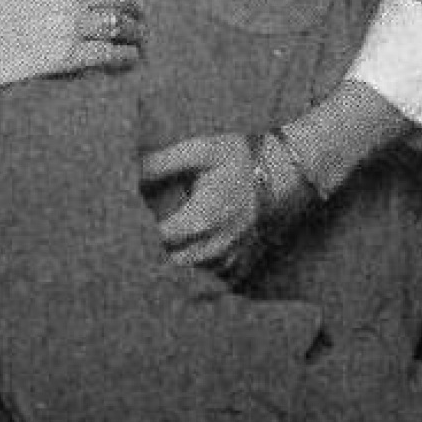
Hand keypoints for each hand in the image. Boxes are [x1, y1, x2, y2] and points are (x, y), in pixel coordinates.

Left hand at [141, 133, 262, 282]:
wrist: (284, 172)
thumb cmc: (241, 159)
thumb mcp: (204, 150)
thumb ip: (167, 161)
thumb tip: (137, 171)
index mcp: (201, 220)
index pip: (161, 236)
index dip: (150, 224)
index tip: (151, 209)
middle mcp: (215, 246)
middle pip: (175, 258)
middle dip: (168, 241)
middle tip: (169, 217)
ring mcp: (232, 257)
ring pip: (196, 267)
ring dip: (187, 251)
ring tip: (188, 226)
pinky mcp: (244, 262)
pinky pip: (217, 272)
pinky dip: (209, 259)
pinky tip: (209, 238)